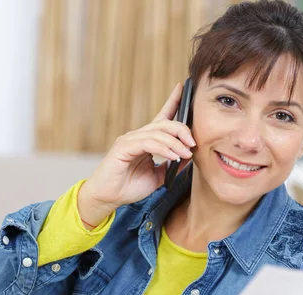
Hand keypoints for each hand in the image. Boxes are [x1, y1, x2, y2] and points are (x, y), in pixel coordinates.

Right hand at [77, 82, 194, 226]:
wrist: (108, 198)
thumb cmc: (130, 187)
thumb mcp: (159, 176)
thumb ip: (172, 165)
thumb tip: (190, 155)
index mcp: (147, 140)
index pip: (162, 116)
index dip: (173, 101)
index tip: (183, 88)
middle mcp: (138, 136)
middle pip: (165, 123)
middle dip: (182, 130)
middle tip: (194, 143)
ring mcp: (130, 139)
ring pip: (158, 132)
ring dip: (176, 142)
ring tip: (186, 153)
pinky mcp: (124, 147)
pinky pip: (148, 142)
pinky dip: (164, 148)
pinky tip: (174, 157)